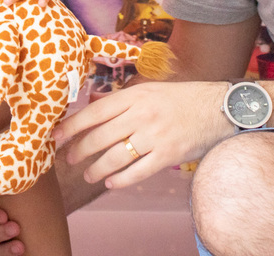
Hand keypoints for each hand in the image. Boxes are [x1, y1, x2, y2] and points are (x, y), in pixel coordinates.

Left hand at [54, 81, 233, 189]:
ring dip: (97, 169)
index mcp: (135, 96)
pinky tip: (110, 183)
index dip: (72, 126)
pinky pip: (138, 172)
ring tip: (88, 174)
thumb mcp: (148, 90)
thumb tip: (90, 110)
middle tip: (68, 159)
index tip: (56, 136)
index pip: (95, 112)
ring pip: (116, 157)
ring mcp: (156, 135)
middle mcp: (143, 114)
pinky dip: (121, 180)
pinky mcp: (169, 155)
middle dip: (80, 150)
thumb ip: (121, 101)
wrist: (217, 108)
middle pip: (101, 137)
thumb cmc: (179, 99)